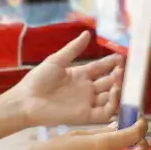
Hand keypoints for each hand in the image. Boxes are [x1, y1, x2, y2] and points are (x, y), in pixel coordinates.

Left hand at [8, 31, 123, 127]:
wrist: (26, 101)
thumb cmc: (38, 80)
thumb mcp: (57, 60)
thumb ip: (73, 49)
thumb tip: (87, 33)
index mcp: (80, 75)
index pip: (101, 68)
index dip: (112, 62)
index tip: (123, 56)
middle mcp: (87, 89)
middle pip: (109, 82)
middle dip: (118, 75)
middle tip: (124, 68)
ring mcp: (87, 103)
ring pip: (110, 97)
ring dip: (118, 89)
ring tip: (119, 78)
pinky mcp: (86, 116)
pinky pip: (105, 112)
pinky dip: (113, 104)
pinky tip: (114, 93)